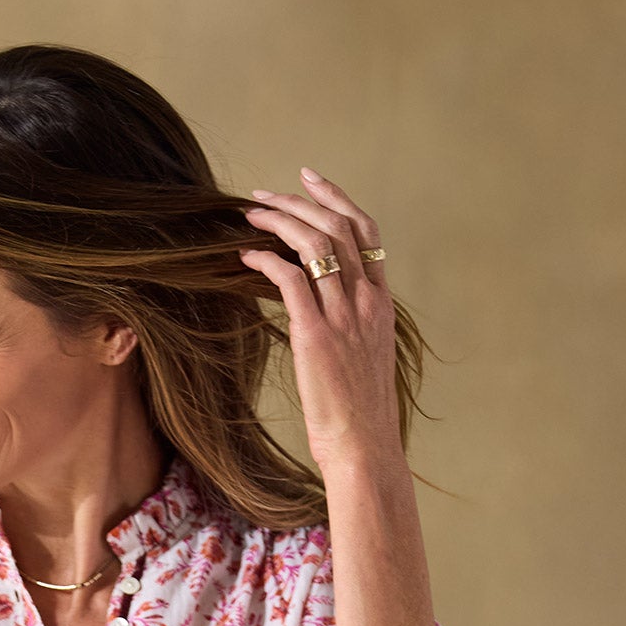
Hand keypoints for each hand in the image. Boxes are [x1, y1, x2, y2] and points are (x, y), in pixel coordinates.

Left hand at [239, 167, 400, 477]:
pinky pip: (291, 278)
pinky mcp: (316, 335)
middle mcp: (366, 301)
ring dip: (279, 222)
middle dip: (297, 202)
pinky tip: (245, 256)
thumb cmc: (360, 415)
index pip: (365, 231)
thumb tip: (324, 313)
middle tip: (262, 196)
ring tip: (249, 216)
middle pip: (337, 227)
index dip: (337, 198)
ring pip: (315, 244)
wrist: (364, 446)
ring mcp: (343, 316)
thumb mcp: (365, 359)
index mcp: (380, 303)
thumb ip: (352, 327)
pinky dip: (267, 259)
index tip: (310, 179)